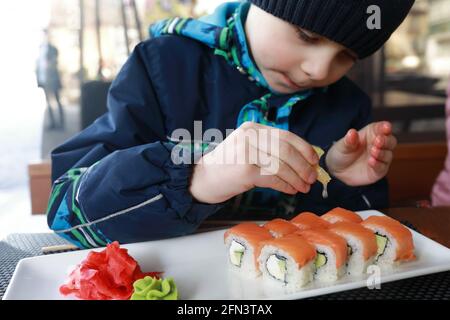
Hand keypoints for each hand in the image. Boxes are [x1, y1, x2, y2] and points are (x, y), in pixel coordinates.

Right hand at [188, 122, 319, 203]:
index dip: (304, 148)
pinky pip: (273, 178)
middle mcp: (249, 136)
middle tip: (312, 178)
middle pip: (287, 150)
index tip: (314, 161)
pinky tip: (291, 190)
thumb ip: (269, 148)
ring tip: (304, 187)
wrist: (203, 178)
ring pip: (282, 165)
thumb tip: (303, 159)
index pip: (286, 135)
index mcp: (253, 127)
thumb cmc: (229, 166)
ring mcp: (246, 152)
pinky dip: (286, 185)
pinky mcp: (244, 170)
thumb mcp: (248, 148)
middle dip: (304, 166)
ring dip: (297, 178)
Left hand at [325, 121, 396, 186]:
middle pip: (390, 141)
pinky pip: (382, 167)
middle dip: (386, 140)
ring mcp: (380, 158)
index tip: (386, 127)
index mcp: (372, 133)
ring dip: (382, 153)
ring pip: (388, 154)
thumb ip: (349, 140)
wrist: (337, 170)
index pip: (382, 128)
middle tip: (378, 140)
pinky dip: (378, 165)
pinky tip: (371, 162)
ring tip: (373, 151)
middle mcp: (379, 145)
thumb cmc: (342, 152)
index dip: (385, 127)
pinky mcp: (378, 170)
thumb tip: (352, 132)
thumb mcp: (342, 145)